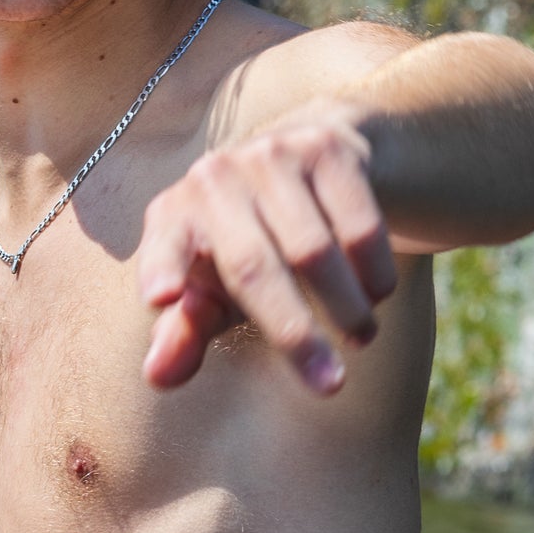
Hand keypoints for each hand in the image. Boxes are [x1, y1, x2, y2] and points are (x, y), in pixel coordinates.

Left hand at [135, 106, 397, 393]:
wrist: (308, 163)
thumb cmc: (246, 245)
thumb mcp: (214, 289)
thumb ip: (185, 332)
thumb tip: (157, 377)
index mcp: (175, 215)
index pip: (164, 243)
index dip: (162, 266)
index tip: (161, 297)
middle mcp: (213, 177)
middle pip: (252, 265)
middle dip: (294, 333)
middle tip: (331, 385)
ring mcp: (268, 155)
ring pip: (313, 250)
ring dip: (345, 306)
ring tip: (360, 336)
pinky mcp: (324, 147)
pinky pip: (358, 226)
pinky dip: (374, 271)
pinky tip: (375, 291)